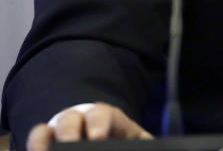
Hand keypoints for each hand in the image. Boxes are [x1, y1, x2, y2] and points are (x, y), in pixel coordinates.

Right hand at [26, 103, 151, 150]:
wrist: (101, 135)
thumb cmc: (119, 138)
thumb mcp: (133, 139)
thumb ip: (142, 142)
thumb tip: (149, 145)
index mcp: (104, 117)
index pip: (101, 113)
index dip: (98, 124)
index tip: (98, 137)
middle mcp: (78, 119)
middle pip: (70, 119)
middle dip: (69, 133)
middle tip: (71, 145)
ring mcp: (57, 131)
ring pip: (45, 130)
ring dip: (43, 143)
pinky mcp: (43, 143)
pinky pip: (35, 141)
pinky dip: (34, 148)